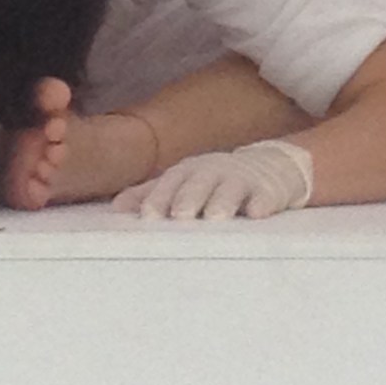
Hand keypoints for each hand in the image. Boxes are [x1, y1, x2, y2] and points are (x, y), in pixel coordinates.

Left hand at [111, 140, 312, 219]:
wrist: (268, 166)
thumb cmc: (214, 180)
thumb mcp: (183, 183)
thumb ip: (151, 194)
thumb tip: (116, 208)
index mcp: (188, 171)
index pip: (170, 183)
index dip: (159, 198)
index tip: (148, 216)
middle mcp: (212, 171)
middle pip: (198, 183)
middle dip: (188, 198)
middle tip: (180, 216)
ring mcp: (241, 179)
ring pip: (231, 188)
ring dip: (222, 201)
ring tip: (216, 217)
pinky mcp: (269, 189)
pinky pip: (265, 195)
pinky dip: (261, 203)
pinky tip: (256, 213)